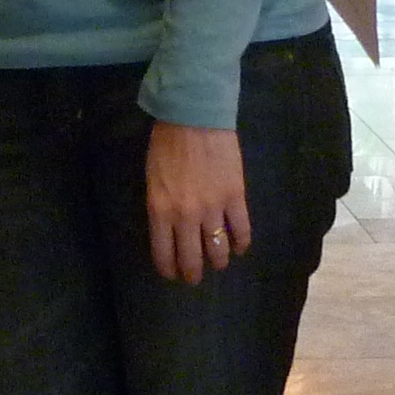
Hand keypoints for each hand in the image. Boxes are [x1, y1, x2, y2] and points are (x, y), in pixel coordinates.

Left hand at [145, 122, 249, 284]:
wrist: (193, 117)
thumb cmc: (166, 143)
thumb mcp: (152, 179)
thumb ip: (160, 206)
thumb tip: (169, 228)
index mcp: (160, 210)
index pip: (163, 253)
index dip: (168, 269)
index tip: (172, 274)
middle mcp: (186, 216)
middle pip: (192, 259)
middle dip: (192, 273)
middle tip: (194, 277)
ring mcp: (213, 209)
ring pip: (219, 250)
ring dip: (218, 261)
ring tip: (218, 262)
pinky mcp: (236, 198)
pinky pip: (241, 230)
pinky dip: (241, 243)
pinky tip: (239, 246)